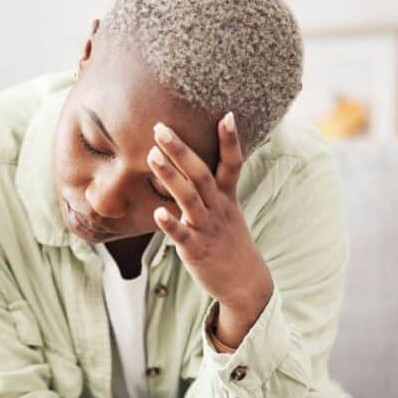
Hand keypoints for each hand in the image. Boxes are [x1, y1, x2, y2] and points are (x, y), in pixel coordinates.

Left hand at [147, 113, 270, 311]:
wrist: (245, 282)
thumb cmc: (229, 242)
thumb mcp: (227, 210)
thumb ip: (214, 187)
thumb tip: (194, 163)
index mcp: (226, 197)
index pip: (232, 164)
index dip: (230, 141)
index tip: (228, 115)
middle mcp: (217, 208)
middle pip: (201, 174)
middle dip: (180, 150)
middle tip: (160, 128)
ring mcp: (207, 228)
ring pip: (189, 198)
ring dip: (170, 177)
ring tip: (152, 156)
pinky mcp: (195, 249)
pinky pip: (181, 234)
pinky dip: (170, 223)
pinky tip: (157, 212)